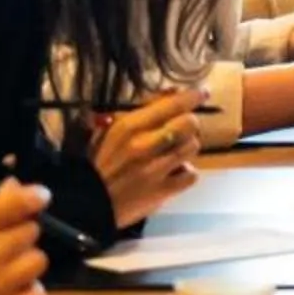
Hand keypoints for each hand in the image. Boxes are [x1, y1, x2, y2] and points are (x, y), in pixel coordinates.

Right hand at [0, 179, 49, 294]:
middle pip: (31, 231)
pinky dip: (29, 290)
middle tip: (3, 237)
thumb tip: (13, 188)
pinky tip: (14, 286)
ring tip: (8, 264)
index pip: (20, 203)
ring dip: (25, 259)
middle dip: (19, 230)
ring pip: (38, 261)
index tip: (39, 197)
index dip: (35, 197)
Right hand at [91, 86, 205, 226]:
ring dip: (187, 148)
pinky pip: (191, 175)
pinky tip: (173, 173)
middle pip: (189, 123)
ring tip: (173, 153)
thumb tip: (173, 92)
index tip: (202, 93)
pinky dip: (186, 173)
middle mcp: (145, 144)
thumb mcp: (115, 129)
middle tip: (183, 129)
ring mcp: (155, 168)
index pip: (171, 104)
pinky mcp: (163, 190)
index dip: (192, 96)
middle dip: (190, 124)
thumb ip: (143, 109)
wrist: (91, 202)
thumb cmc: (103, 162)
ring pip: (192, 146)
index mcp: (130, 126)